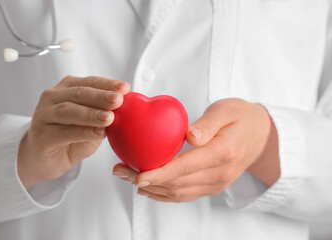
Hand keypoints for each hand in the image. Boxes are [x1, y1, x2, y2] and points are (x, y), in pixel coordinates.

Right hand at [18, 76, 129, 188]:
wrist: (44, 160)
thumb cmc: (70, 138)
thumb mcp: (92, 123)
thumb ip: (105, 114)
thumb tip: (127, 107)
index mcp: (67, 89)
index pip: (90, 82)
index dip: (108, 84)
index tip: (125, 88)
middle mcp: (52, 98)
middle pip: (79, 93)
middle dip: (101, 96)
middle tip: (118, 100)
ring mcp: (43, 116)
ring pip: (68, 110)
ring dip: (91, 114)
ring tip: (109, 118)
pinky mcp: (40, 136)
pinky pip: (62, 132)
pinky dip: (82, 132)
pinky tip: (98, 133)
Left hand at [112, 98, 279, 202]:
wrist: (261, 136)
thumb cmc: (241, 117)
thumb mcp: (227, 110)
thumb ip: (208, 123)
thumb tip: (190, 137)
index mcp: (223, 152)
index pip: (186, 167)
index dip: (160, 173)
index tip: (137, 175)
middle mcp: (219, 174)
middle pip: (177, 184)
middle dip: (146, 181)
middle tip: (120, 171)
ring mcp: (216, 184)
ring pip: (178, 193)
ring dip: (151, 189)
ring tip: (126, 177)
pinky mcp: (212, 186)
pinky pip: (184, 195)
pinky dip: (163, 193)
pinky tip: (147, 187)